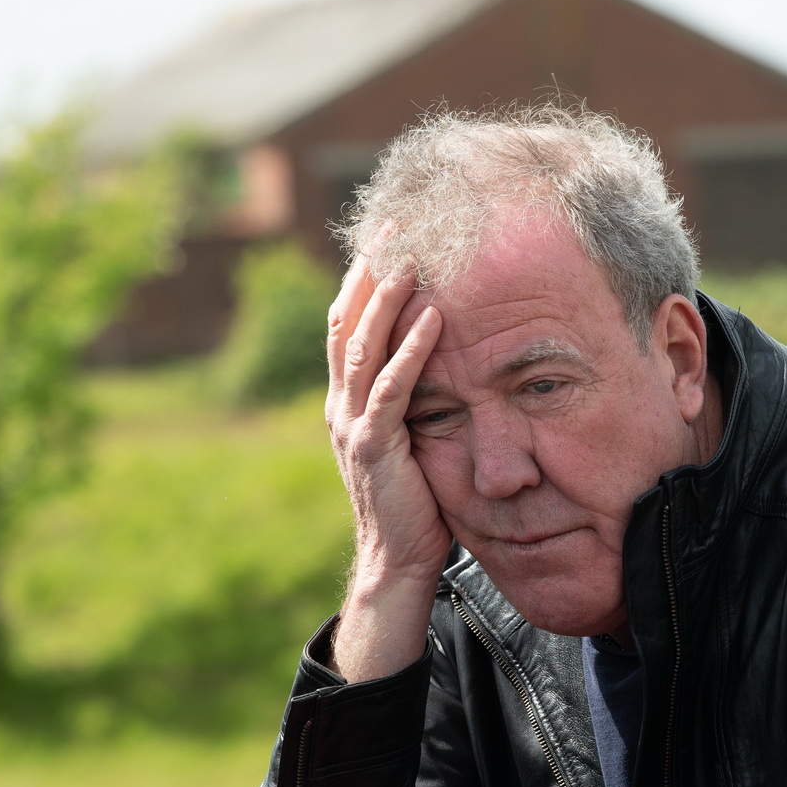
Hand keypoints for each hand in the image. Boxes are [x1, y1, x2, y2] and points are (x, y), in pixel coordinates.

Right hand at [324, 254, 446, 681]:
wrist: (396, 560)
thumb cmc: (415, 502)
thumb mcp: (414, 440)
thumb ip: (417, 401)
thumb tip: (445, 361)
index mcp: (347, 401)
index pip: (348, 326)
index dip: (362, 280)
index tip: (386, 236)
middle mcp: (341, 405)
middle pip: (346, 322)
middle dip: (367, 272)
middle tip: (393, 226)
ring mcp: (351, 424)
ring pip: (363, 347)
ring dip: (387, 300)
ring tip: (411, 260)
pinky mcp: (372, 446)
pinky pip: (391, 388)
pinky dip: (412, 351)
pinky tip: (433, 319)